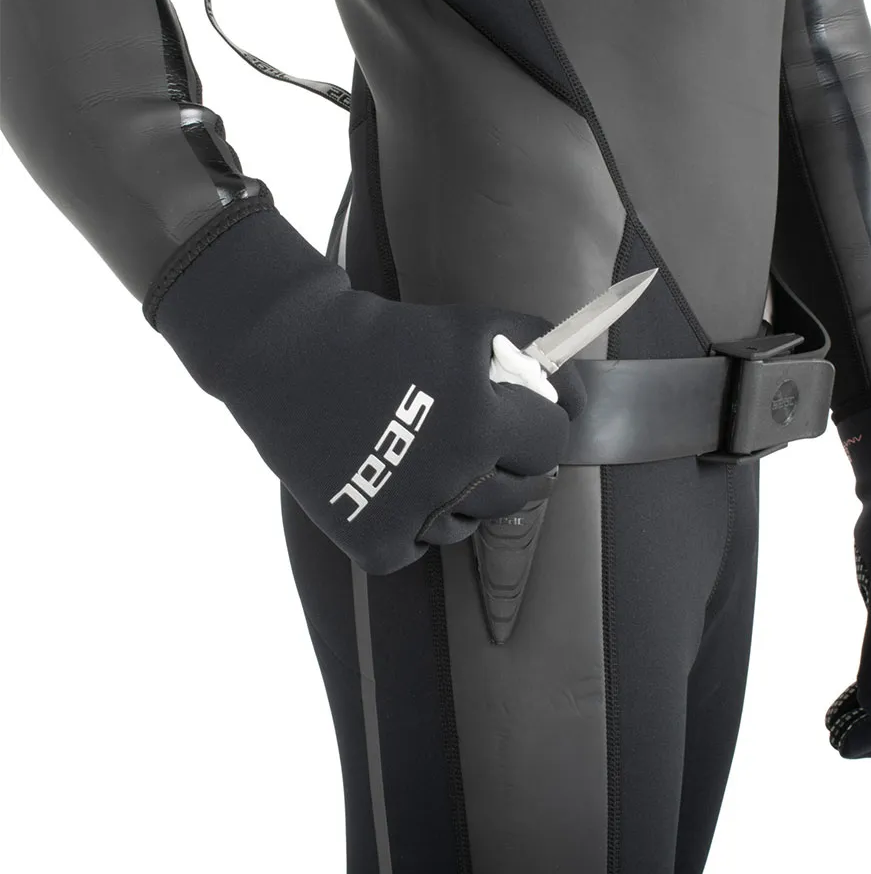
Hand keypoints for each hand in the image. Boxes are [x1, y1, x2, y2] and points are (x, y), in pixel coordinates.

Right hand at [156, 210, 584, 574]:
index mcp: (483, 422)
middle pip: (522, 492)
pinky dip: (409, 523)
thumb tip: (574, 395)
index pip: (551, 443)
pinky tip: (389, 483)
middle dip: (510, 462)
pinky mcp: (374, 540)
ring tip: (426, 457)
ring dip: (460, 496)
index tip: (525, 417)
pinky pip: (417, 547)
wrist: (292, 356)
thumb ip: (533, 347)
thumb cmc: (385, 338)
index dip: (541, 424)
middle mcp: (454, 475)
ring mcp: (413, 514)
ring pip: (468, 525)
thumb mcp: (468, 326)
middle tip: (479, 440)